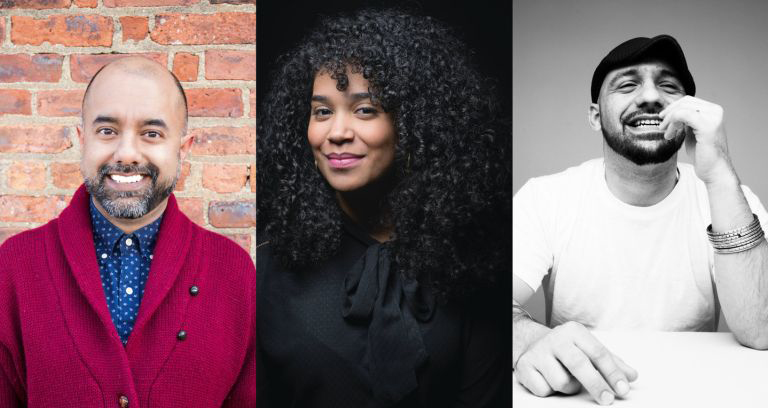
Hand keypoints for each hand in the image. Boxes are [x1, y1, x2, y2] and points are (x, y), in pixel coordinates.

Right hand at [514, 321, 637, 404]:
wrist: (531, 344)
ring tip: (566, 378)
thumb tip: (632, 376)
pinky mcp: (524, 366)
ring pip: (562, 382)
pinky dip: (550, 390)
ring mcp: (538, 352)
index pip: (598, 352)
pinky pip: (544, 389)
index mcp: (574, 331)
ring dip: (569, 387)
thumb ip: (611, 362)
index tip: (623, 389)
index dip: (612, 373)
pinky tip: (548, 379)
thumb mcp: (588, 349)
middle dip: (596, 385)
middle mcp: (555, 338)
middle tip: (607, 400)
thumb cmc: (566, 350)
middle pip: (579, 364)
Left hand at [659, 95, 735, 185]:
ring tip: (667, 134)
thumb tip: (673, 112)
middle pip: (685, 102)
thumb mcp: (692, 132)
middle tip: (662, 127)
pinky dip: (673, 123)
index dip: (673, 108)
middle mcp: (715, 111)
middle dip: (669, 113)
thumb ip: (686, 121)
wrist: (714, 170)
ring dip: (670, 120)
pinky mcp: (707, 126)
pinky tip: (670, 135)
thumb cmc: (703, 154)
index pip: (688, 101)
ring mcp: (713, 117)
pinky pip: (684, 115)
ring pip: (683, 108)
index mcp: (713, 111)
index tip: (663, 120)